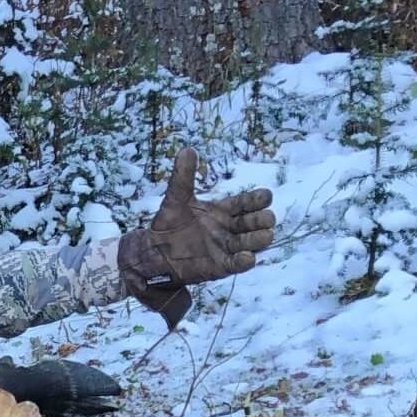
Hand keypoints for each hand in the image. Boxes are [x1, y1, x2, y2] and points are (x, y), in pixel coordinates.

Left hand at [118, 148, 275, 328]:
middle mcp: (230, 228)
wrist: (152, 252)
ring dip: (260, 239)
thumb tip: (186, 150)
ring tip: (264, 236)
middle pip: (256, 222)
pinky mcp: (218, 266)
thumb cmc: (167, 224)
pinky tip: (248, 258)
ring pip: (252, 242)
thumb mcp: (175, 198)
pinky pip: (236, 264)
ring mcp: (226, 247)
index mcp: (225, 210)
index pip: (250, 202)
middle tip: (264, 219)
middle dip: (263, 220)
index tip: (264, 197)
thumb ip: (182, 176)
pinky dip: (244, 261)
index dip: (258, 199)